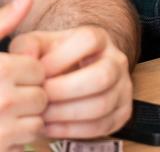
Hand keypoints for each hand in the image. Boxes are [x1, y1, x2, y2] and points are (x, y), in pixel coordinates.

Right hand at [0, 0, 46, 150]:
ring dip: (25, 118)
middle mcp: (3, 101)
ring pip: (37, 122)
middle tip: (6, 94)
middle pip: (42, 97)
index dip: (27, 71)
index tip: (10, 74)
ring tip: (3, 112)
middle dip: (29, 95)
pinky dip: (17, 139)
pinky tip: (0, 130)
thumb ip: (3, 21)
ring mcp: (1, 130)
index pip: (39, 70)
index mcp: (0, 71)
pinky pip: (25, 143)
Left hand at [10, 25, 131, 138]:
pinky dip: (73, 130)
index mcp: (99, 38)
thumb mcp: (41, 46)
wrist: (76, 73)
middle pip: (101, 76)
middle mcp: (116, 60)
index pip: (89, 41)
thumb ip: (29, 46)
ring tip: (43, 115)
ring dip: (67, 114)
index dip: (62, 58)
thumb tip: (27, 58)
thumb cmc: (56, 59)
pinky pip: (101, 126)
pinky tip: (51, 127)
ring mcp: (123, 86)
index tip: (39, 73)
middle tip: (40, 99)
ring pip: (102, 104)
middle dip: (65, 91)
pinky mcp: (122, 111)